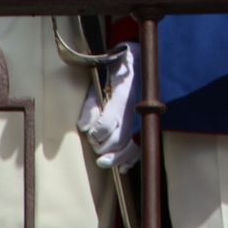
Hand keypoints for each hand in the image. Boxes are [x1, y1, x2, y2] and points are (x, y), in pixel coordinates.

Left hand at [76, 41, 140, 169]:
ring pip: (130, 146)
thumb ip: (90, 104)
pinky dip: (131, 159)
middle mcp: (134, 109)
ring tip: (103, 161)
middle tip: (94, 143)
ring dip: (115, 157)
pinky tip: (122, 167)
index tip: (90, 133)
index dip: (97, 133)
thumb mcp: (99, 80)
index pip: (109, 123)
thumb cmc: (115, 69)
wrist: (139, 60)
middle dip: (102, 146)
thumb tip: (82, 127)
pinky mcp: (145, 123)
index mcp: (122, 96)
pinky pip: (141, 146)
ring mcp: (141, 117)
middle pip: (118, 139)